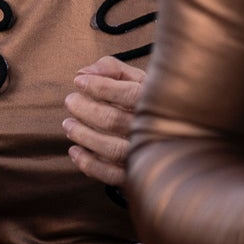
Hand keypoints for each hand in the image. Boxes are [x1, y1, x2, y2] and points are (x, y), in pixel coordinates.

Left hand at [65, 57, 144, 186]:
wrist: (175, 135)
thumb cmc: (148, 100)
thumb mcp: (137, 78)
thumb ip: (112, 68)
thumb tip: (83, 73)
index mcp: (156, 102)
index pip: (128, 93)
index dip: (99, 87)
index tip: (79, 82)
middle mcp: (152, 129)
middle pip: (113, 120)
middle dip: (85, 110)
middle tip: (70, 101)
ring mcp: (144, 154)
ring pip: (110, 149)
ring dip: (83, 136)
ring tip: (67, 124)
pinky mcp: (135, 174)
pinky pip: (110, 175)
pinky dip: (88, 164)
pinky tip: (74, 150)